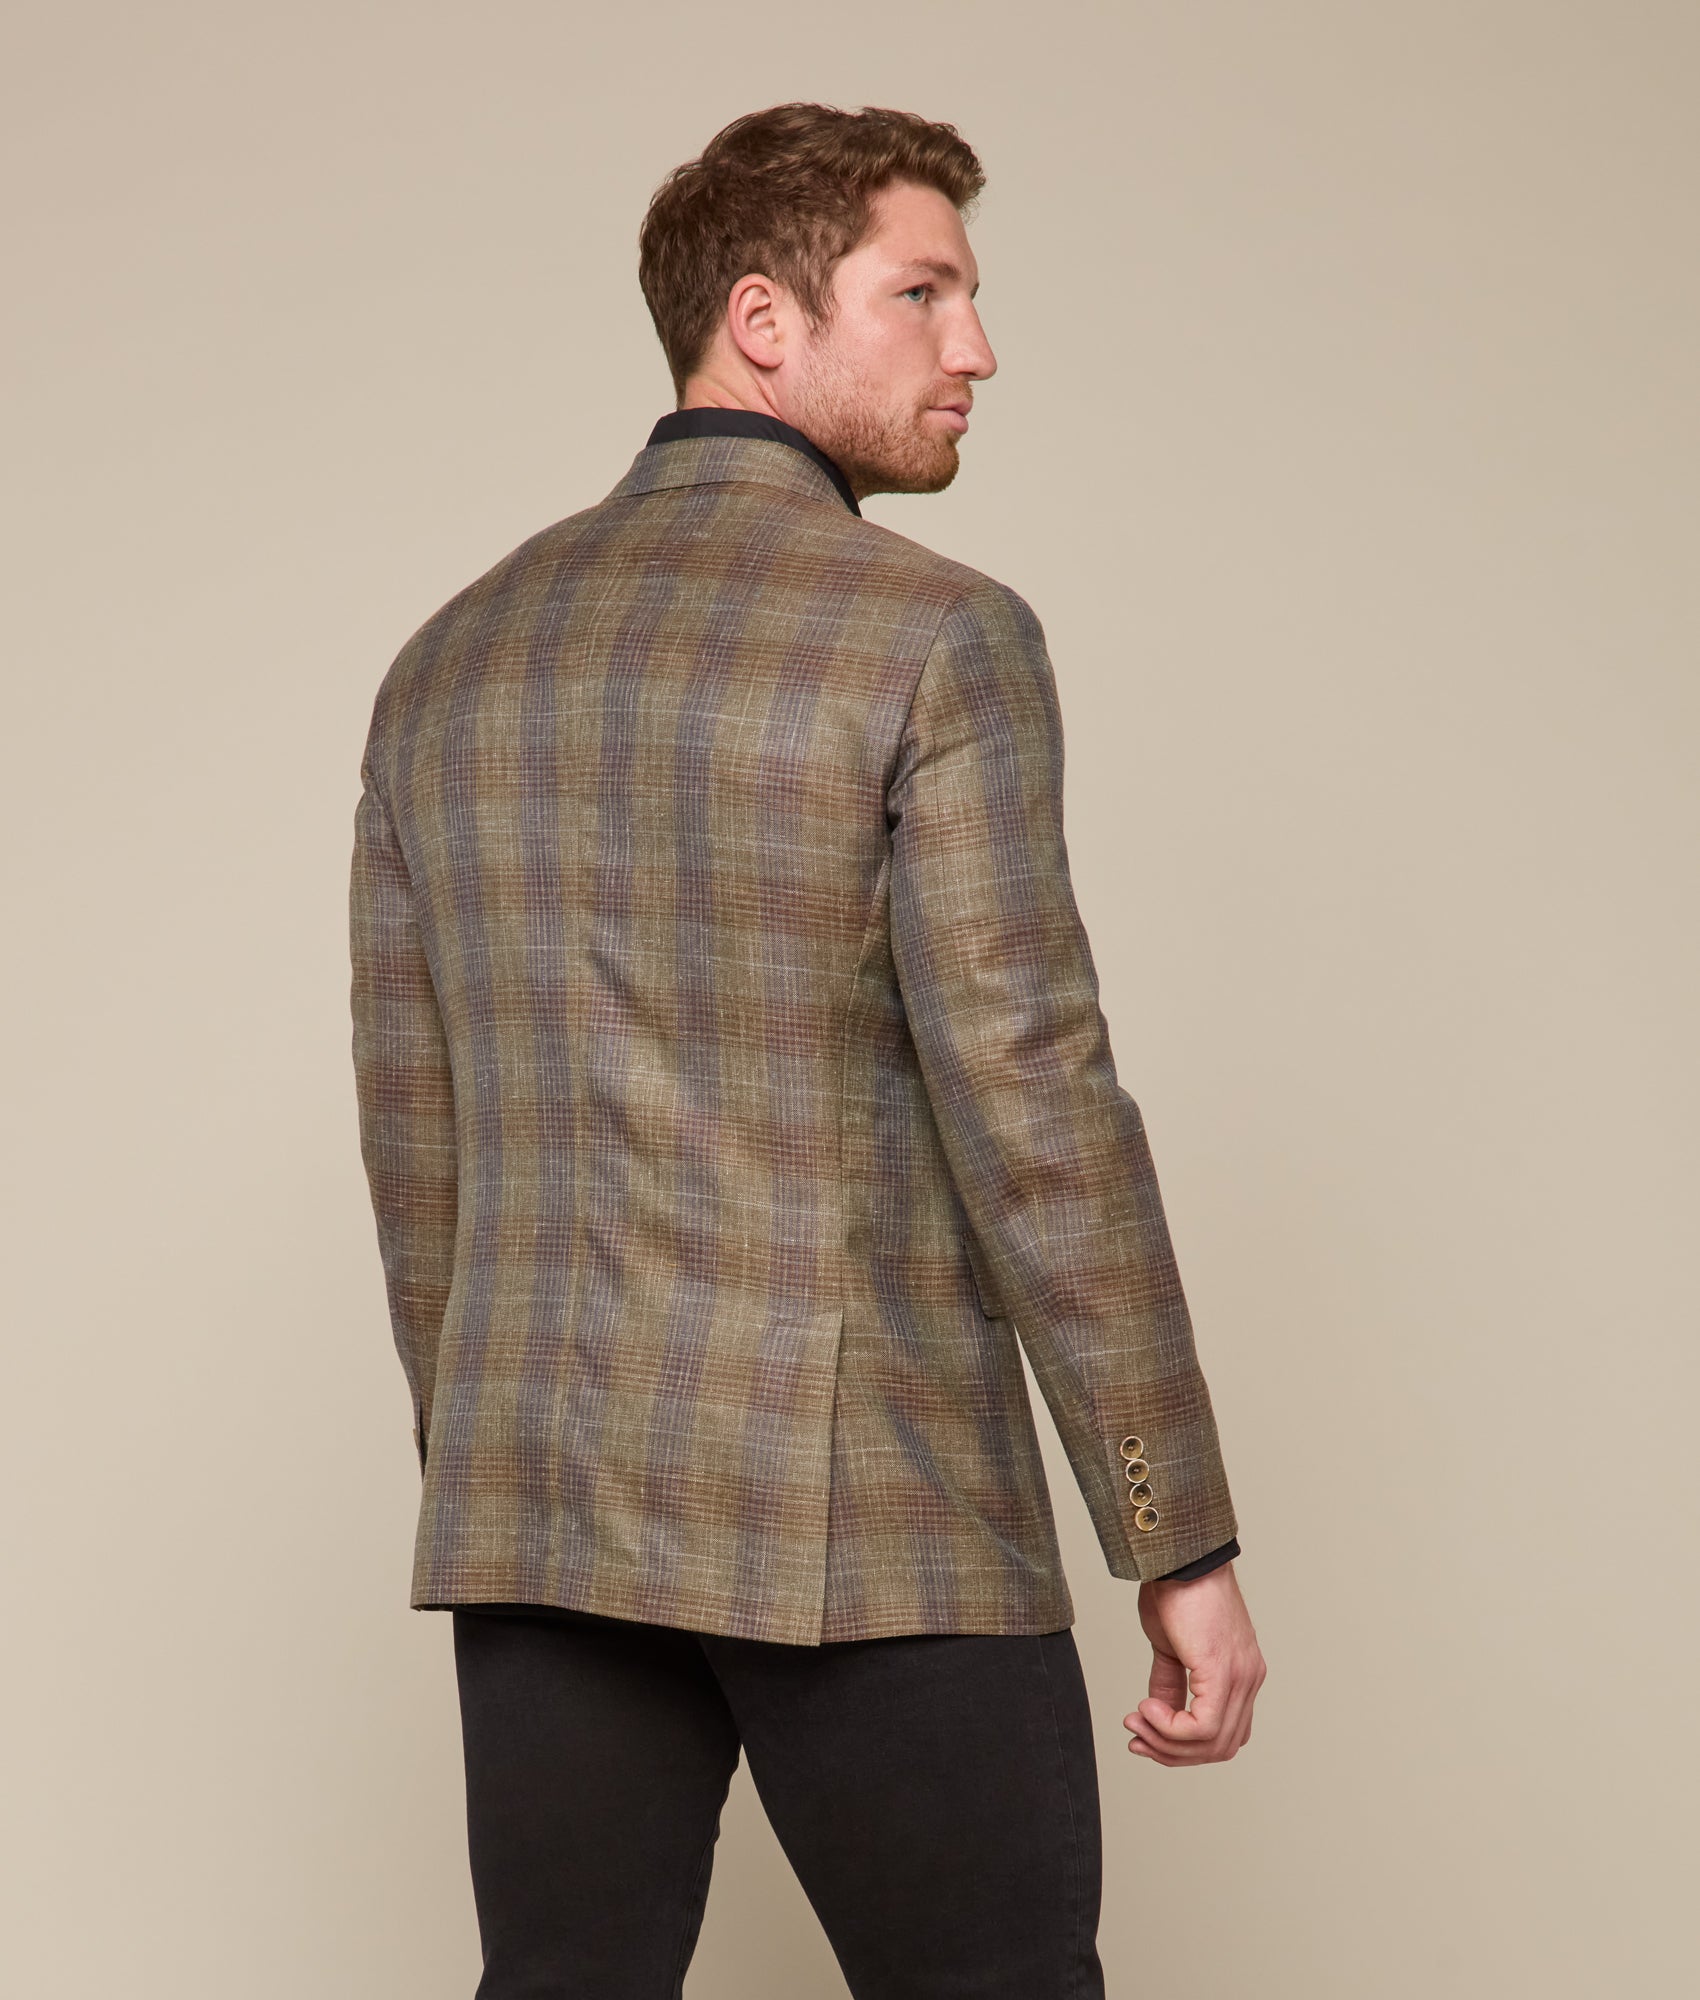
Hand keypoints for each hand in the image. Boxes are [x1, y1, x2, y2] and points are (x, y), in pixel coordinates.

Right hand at [1123, 1562, 1264, 1766]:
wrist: (1179, 1557)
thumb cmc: (1176, 1589)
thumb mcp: (1170, 1647)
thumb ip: (1170, 1684)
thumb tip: (1159, 1714)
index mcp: (1240, 1673)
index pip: (1224, 1734)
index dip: (1184, 1747)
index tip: (1143, 1733)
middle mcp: (1248, 1679)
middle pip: (1220, 1747)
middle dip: (1172, 1752)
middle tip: (1136, 1738)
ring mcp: (1241, 1677)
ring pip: (1213, 1743)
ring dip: (1167, 1742)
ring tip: (1137, 1721)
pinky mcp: (1223, 1672)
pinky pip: (1203, 1726)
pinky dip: (1171, 1728)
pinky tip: (1147, 1709)